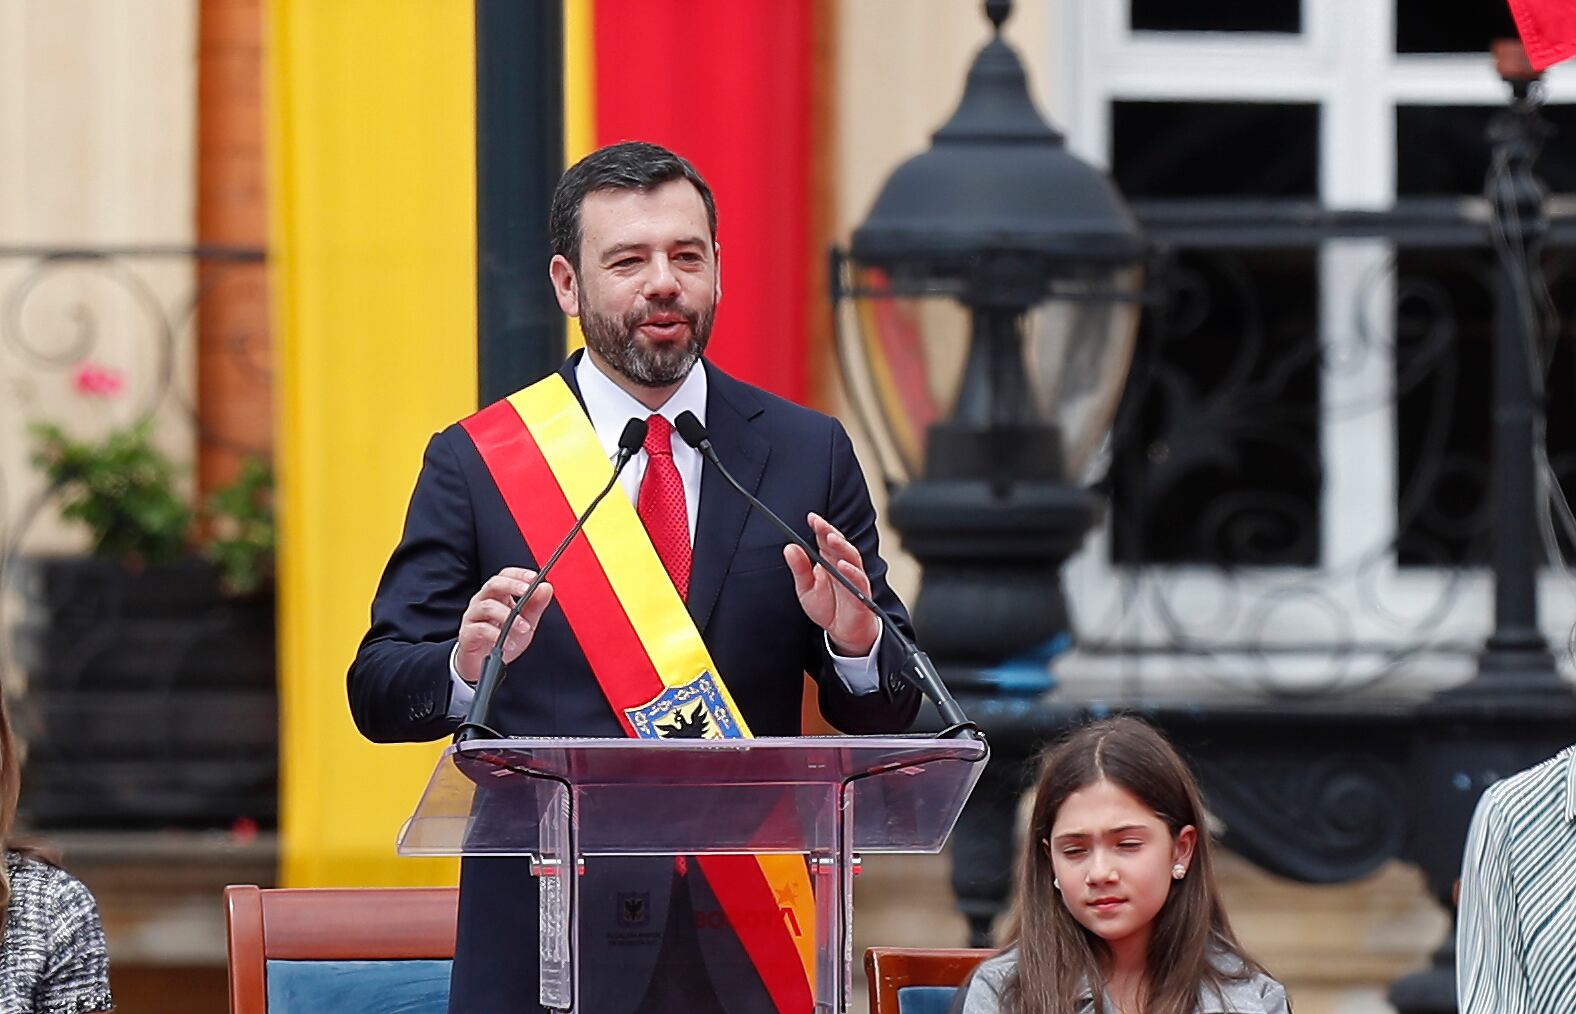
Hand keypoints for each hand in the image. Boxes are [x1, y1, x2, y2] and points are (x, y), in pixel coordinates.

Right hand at [455, 567, 554, 684]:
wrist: (482, 664)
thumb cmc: (503, 639)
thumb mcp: (526, 623)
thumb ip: (535, 606)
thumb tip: (546, 587)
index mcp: (498, 596)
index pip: (505, 576)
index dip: (518, 574)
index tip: (534, 577)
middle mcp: (483, 602)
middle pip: (493, 584)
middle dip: (511, 585)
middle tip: (527, 591)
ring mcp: (473, 616)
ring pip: (487, 606)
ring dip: (509, 616)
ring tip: (524, 628)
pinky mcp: (467, 633)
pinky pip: (480, 629)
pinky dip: (497, 635)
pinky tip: (509, 643)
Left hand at [785, 512, 879, 656]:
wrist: (844, 633)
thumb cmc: (828, 608)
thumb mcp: (806, 588)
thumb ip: (799, 569)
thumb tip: (790, 547)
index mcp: (829, 561)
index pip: (825, 540)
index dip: (820, 527)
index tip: (811, 517)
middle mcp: (842, 566)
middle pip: (838, 544)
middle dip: (829, 531)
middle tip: (819, 523)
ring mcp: (854, 578)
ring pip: (851, 557)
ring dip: (841, 546)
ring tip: (831, 538)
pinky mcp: (860, 594)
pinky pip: (858, 580)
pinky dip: (852, 572)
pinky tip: (842, 565)